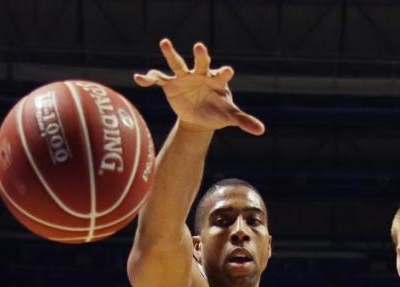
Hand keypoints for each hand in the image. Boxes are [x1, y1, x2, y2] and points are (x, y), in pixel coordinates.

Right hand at [134, 40, 264, 135]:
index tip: (229, 70)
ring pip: (177, 63)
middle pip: (200, 62)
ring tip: (164, 43)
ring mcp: (184, 77)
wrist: (200, 116)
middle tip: (199, 47)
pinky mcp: (170, 84)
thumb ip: (244, 121)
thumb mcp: (230, 116)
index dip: (225, 72)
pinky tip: (138, 78)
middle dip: (200, 55)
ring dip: (170, 53)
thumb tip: (262, 130)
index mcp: (217, 80)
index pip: (222, 74)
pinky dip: (148, 79)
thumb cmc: (218, 112)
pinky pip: (158, 79)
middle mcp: (200, 74)